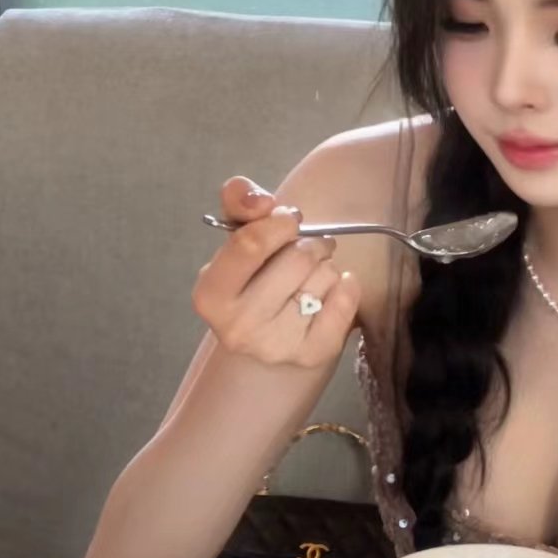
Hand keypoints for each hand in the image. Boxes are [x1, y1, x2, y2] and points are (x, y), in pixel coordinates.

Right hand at [192, 176, 360, 368]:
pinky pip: (345, 303)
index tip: (289, 220)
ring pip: (324, 277)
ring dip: (326, 266)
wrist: (269, 341)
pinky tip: (335, 289)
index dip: (280, 222)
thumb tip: (261, 201)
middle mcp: (238, 327)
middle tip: (308, 249)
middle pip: (297, 259)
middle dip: (310, 244)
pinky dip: (347, 287)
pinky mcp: (311, 356)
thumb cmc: (254, 281)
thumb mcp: (238, 237)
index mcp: (210, 295)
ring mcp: (275, 346)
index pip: (250, 244)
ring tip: (313, 277)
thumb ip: (240, 202)